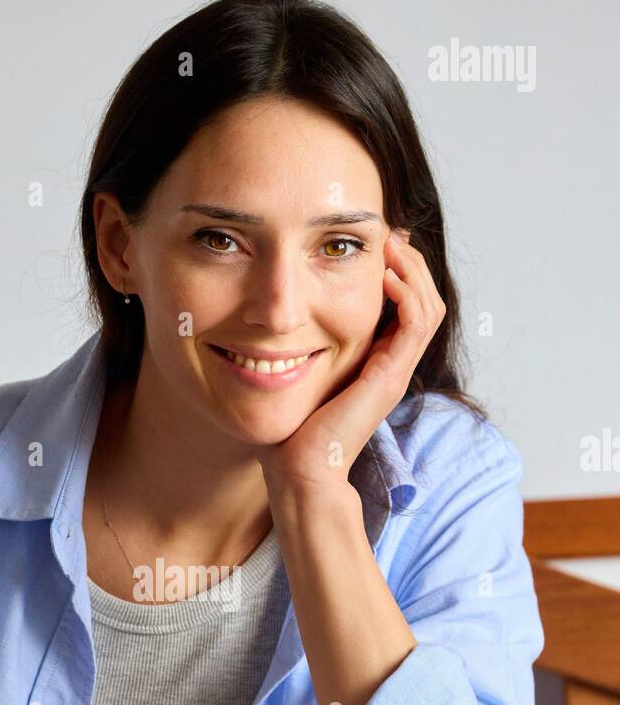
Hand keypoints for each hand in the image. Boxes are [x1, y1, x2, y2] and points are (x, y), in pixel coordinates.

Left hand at [261, 229, 446, 492]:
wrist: (299, 471)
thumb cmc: (291, 432)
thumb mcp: (297, 374)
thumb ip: (298, 347)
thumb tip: (275, 319)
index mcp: (377, 362)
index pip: (405, 304)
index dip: (396, 269)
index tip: (374, 242)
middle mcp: (393, 365)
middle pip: (424, 299)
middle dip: (408, 261)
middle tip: (387, 233)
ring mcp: (395, 371)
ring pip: (428, 305)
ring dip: (412, 270)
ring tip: (389, 244)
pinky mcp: (390, 376)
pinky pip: (415, 323)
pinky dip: (406, 293)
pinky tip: (384, 274)